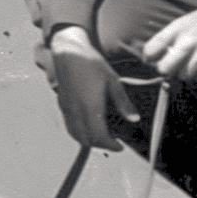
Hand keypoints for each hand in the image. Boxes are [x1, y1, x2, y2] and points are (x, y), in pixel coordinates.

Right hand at [49, 26, 139, 150]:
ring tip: (102, 135)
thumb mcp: (112, 80)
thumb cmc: (91, 63)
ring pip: (76, 135)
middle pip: (87, 140)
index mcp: (90, 107)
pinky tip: (89, 126)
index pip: (99, 137)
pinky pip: (70, 127)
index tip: (120, 146)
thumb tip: (134, 119)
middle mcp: (76, 111)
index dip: (111, 145)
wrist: (69, 51)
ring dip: (89, 140)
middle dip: (101, 145)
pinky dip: (79, 133)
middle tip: (113, 142)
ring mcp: (67, 109)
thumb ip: (122, 102)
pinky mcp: (62, 105)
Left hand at [141, 0, 196, 82]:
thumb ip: (172, 38)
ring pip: (182, 76)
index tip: (154, 61)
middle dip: (168, 70)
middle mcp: (187, 42)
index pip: (150, 50)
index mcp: (177, 28)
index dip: (150, 59)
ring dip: (188, 72)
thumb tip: (155, 57)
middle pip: (163, 69)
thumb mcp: (188, 21)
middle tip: (177, 66)